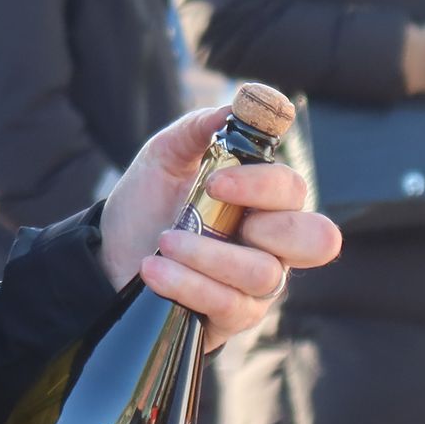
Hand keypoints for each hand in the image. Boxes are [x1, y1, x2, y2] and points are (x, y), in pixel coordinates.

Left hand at [97, 107, 340, 349]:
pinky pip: (230, 306)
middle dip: (272, 227)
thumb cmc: (148, 203)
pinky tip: (155, 271)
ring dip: (207, 256)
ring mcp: (257, 285)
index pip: (291, 190)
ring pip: (264, 275)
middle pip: (316, 239)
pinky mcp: (232, 318)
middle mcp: (271, 243)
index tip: (215, 181)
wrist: (108, 253)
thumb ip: (199, 128)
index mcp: (263, 200)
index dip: (262, 185)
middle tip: (213, 211)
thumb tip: (236, 105)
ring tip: (163, 243)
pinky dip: (189, 284)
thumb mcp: (164, 157)